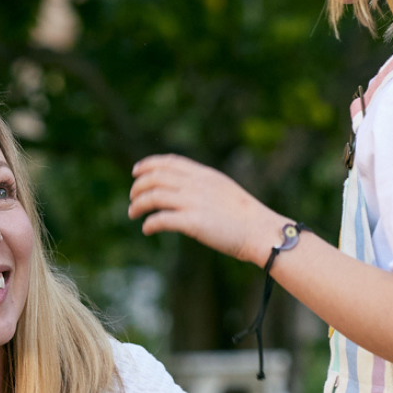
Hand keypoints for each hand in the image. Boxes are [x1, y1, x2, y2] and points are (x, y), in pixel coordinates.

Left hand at [129, 154, 282, 264]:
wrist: (259, 230)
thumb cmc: (244, 215)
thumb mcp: (223, 189)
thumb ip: (202, 185)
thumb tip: (184, 189)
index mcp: (204, 175)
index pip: (169, 162)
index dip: (148, 164)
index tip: (136, 171)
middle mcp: (196, 185)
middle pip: (155, 177)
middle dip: (138, 186)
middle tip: (132, 198)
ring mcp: (193, 202)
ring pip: (153, 196)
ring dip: (138, 205)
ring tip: (132, 214)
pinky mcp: (193, 222)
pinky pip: (161, 219)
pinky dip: (149, 224)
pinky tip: (147, 229)